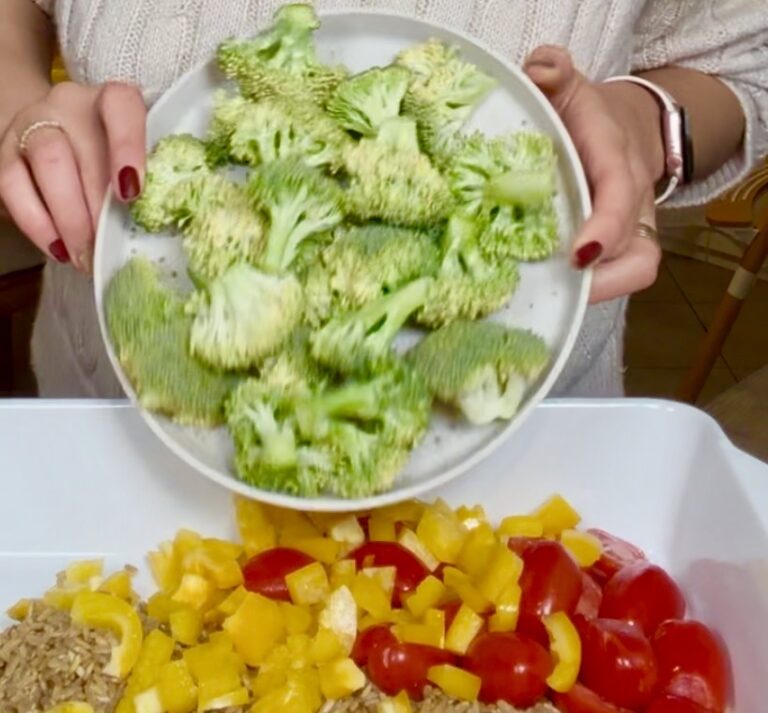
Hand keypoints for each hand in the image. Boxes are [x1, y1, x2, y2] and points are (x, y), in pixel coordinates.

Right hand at [0, 81, 146, 272]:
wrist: (65, 138)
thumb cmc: (117, 159)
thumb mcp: (140, 158)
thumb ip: (151, 180)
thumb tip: (155, 233)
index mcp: (113, 100)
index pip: (120, 106)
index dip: (127, 147)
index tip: (132, 193)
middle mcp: (70, 104)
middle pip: (82, 150)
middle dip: (98, 210)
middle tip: (110, 251)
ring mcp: (34, 123)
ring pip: (48, 163)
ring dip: (69, 218)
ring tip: (85, 255)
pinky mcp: (7, 151)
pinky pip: (12, 185)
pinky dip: (37, 223)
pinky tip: (59, 250)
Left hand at [523, 46, 663, 303]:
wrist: (619, 130)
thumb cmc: (582, 117)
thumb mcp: (568, 89)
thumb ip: (552, 72)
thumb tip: (542, 71)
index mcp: (614, 156)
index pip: (619, 192)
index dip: (605, 224)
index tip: (580, 254)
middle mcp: (631, 197)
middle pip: (632, 246)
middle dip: (599, 274)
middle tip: (553, 289)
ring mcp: (633, 226)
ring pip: (635, 268)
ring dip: (600, 290)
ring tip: (554, 300)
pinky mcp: (624, 247)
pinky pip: (622, 276)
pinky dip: (596, 292)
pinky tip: (556, 297)